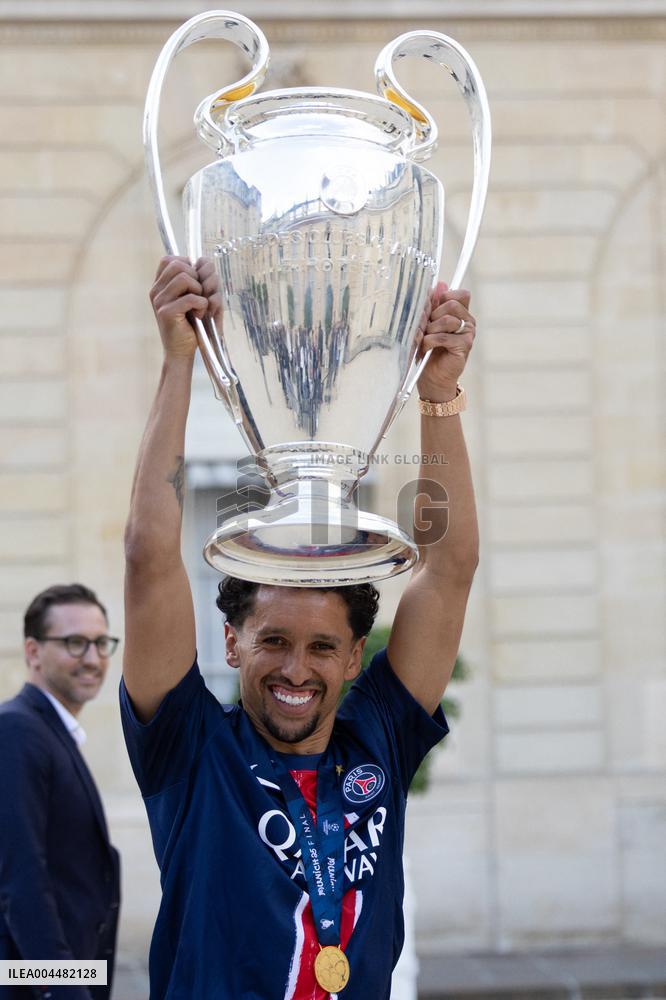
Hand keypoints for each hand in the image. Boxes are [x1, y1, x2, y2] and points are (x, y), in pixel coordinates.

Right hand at [149, 255, 221, 358]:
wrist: (180, 352)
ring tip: (200, 305)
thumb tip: (205, 262)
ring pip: (185, 278)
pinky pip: (191, 298)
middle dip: (197, 277)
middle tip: (200, 295)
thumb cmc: (190, 326)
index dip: (187, 265)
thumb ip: (196, 279)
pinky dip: (202, 305)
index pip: (169, 260)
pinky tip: (200, 315)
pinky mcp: (167, 313)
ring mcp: (159, 301)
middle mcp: (156, 291)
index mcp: (159, 286)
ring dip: (200, 290)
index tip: (196, 281)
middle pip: (179, 265)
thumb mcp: (193, 298)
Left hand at [416, 281, 475, 400]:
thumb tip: (439, 284)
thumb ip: (433, 305)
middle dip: (433, 315)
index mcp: (461, 314)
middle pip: (451, 304)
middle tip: (424, 328)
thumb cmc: (429, 351)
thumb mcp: (427, 324)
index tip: (431, 310)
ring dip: (430, 329)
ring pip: (448, 319)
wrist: (432, 379)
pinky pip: (444, 336)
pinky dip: (429, 341)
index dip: (444, 297)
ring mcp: (468, 334)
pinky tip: (425, 348)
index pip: (460, 294)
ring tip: (424, 340)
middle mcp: (468, 322)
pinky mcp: (465, 346)